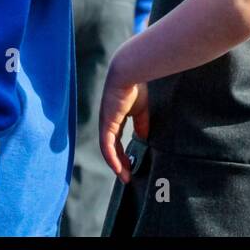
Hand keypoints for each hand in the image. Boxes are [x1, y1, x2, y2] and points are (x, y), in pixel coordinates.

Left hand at [99, 63, 148, 183]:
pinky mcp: (107, 122)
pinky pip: (107, 145)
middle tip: (127, 176)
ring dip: (116, 164)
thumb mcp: (141, 110)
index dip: (122, 153)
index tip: (131, 164)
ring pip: (108, 150)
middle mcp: (108, 122)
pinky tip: (118, 168)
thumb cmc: (136, 87)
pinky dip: (112, 158)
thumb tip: (143, 138)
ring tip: (124, 176)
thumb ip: (141, 124)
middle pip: (111, 147)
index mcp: (116, 117)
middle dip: (119, 163)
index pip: (117, 140)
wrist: (129, 73)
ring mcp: (105, 122)